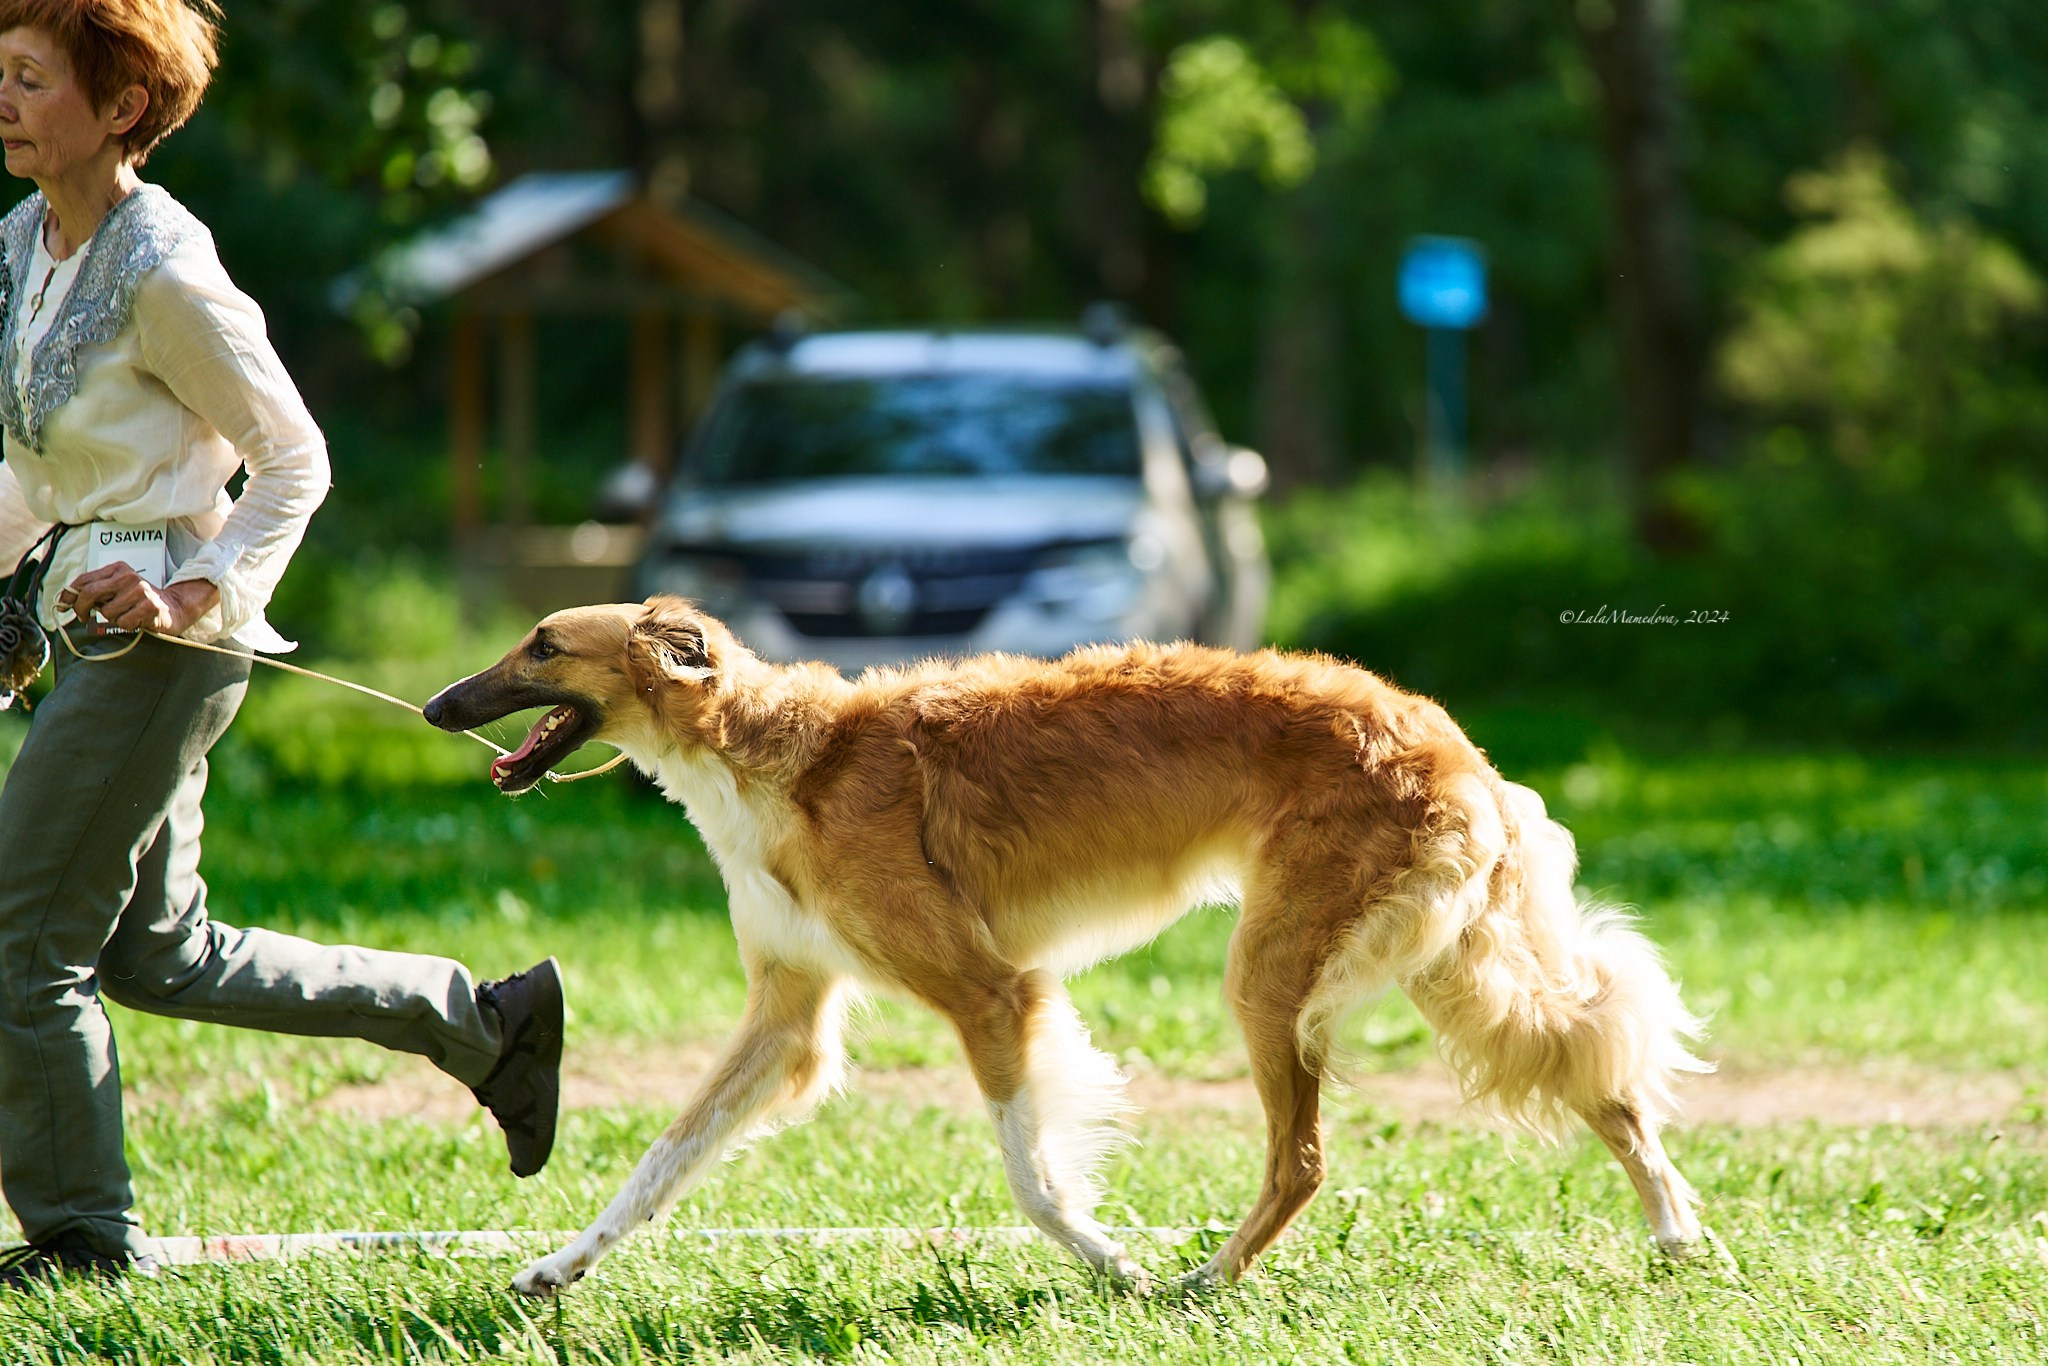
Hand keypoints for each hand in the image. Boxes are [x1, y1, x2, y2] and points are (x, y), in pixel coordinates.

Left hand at [58, 565, 218, 634]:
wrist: (175, 607)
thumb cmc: (139, 601)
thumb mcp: (117, 590)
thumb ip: (94, 592)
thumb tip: (63, 601)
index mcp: (118, 569)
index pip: (84, 581)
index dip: (69, 595)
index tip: (63, 607)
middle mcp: (129, 577)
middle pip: (91, 593)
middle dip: (82, 609)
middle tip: (83, 617)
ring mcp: (141, 591)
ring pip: (107, 613)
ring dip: (113, 619)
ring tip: (125, 615)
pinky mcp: (150, 607)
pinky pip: (123, 623)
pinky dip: (127, 626)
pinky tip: (137, 621)